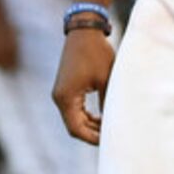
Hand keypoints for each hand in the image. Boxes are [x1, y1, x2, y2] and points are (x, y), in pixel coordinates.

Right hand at [52, 28, 115, 145]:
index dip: (93, 139)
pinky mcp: (65, 88)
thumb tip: (114, 124)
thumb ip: (108, 104)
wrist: (84, 31)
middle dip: (92, 134)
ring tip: (110, 128)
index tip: (111, 141)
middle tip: (113, 137)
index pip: (77, 129)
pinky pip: (73, 110)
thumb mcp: (107, 80)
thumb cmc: (96, 54)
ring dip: (90, 126)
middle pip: (74, 127)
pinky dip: (86, 117)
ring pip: (73, 120)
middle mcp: (59, 97)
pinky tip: (101, 118)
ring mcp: (61, 93)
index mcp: (66, 97)